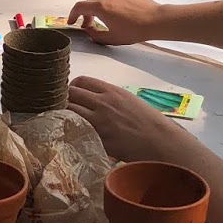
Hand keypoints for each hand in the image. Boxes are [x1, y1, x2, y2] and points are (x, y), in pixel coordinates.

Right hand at [67, 0, 160, 45]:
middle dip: (85, 12)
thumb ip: (96, 35)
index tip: (72, 21)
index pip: (79, 7)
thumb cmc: (135, 30)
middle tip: (88, 23)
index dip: (72, 15)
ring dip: (94, 3)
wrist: (155, 20)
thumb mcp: (112, 38)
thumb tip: (89, 31)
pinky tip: (112, 8)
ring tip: (99, 15)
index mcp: (100, 6)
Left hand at [68, 76, 184, 163]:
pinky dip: (70, 129)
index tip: (72, 94)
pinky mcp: (97, 138)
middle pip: (70, 93)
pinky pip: (75, 130)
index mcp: (111, 91)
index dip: (72, 87)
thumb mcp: (129, 100)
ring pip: (68, 111)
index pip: (81, 81)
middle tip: (64, 106)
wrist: (158, 141)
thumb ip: (109, 97)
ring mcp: (98, 121)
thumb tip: (93, 99)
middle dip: (64, 98)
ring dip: (64, 113)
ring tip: (65, 119)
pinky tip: (72, 133)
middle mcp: (101, 103)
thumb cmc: (148, 121)